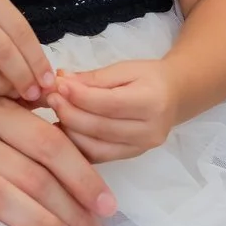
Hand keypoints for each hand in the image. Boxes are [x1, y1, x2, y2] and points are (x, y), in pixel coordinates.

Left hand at [49, 59, 179, 162]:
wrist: (175, 96)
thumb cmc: (149, 78)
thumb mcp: (125, 69)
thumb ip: (94, 78)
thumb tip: (61, 80)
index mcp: (152, 102)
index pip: (109, 103)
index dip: (80, 96)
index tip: (57, 85)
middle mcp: (150, 131)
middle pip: (100, 128)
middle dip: (70, 113)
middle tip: (50, 98)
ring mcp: (141, 148)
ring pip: (96, 147)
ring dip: (70, 132)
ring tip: (55, 113)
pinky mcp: (131, 157)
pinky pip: (98, 157)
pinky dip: (78, 146)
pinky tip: (64, 131)